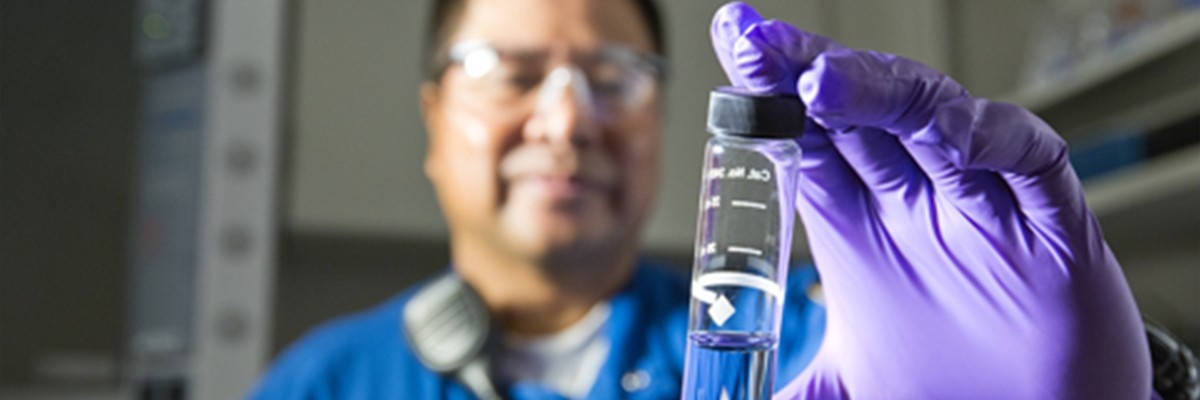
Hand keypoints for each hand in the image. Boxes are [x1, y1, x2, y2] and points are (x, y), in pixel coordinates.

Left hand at [711, 2, 1151, 398]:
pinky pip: (1028, 158)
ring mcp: (980, 204)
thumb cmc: (952, 388)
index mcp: (861, 226)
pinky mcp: (1051, 222)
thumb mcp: (850, 384)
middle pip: (855, 114)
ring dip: (880, 92)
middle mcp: (915, 202)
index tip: (729, 48)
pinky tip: (953, 133)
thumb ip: (788, 392)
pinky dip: (995, 138)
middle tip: (752, 41)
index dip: (766, 98)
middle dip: (803, 72)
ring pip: (930, 118)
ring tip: (822, 81)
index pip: (805, 142)